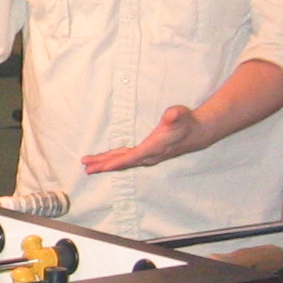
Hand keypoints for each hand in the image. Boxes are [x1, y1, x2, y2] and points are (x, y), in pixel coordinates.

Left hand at [80, 106, 203, 173]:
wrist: (195, 133)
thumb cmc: (185, 122)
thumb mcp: (181, 115)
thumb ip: (175, 115)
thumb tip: (172, 114)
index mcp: (154, 148)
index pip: (132, 157)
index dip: (117, 162)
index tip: (103, 167)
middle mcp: (148, 155)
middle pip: (122, 163)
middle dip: (104, 165)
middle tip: (87, 168)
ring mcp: (146, 156)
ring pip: (122, 162)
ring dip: (105, 164)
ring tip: (88, 166)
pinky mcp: (145, 153)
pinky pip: (125, 159)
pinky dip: (113, 160)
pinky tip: (103, 161)